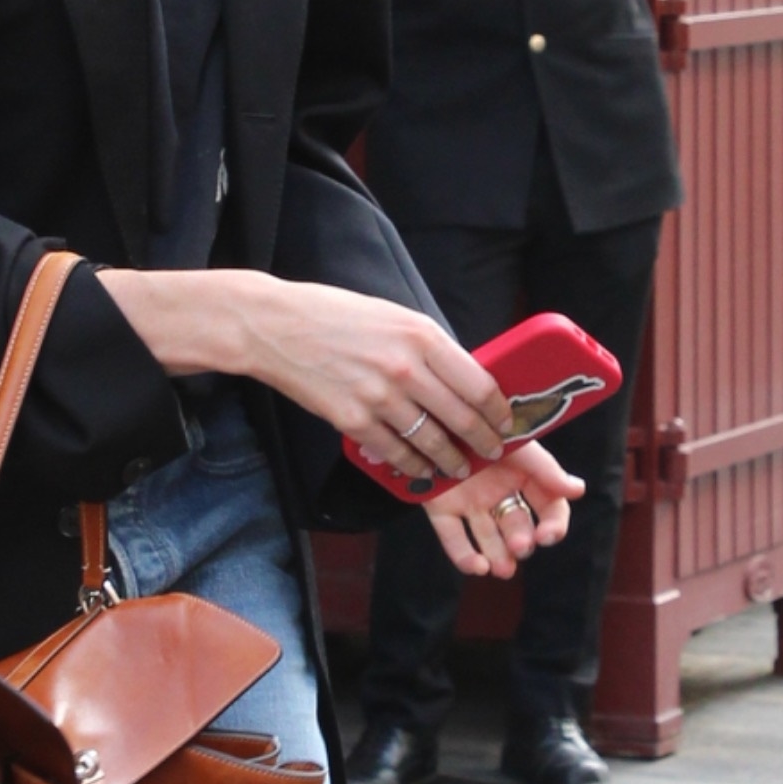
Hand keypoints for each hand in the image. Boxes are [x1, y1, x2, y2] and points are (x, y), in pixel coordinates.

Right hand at [104, 267, 533, 481]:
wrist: (275, 326)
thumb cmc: (334, 315)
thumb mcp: (393, 317)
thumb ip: (428, 347)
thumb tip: (461, 377)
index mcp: (422, 336)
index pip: (479, 385)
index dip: (499, 412)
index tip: (506, 424)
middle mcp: (406, 368)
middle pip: (462, 419)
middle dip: (484, 442)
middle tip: (492, 453)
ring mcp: (379, 398)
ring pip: (432, 442)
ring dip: (451, 461)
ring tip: (459, 468)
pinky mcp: (352, 420)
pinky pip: (396, 453)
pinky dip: (413, 465)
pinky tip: (421, 468)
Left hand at [418, 437, 583, 580]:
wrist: (436, 409)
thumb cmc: (482, 421)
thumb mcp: (519, 443)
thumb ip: (546, 469)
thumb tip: (579, 490)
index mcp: (525, 476)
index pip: (549, 508)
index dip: (553, 526)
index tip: (547, 536)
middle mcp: (500, 493)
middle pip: (518, 527)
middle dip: (521, 541)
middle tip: (519, 547)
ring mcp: (471, 503)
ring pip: (489, 538)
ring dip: (498, 558)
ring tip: (502, 569)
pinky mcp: (441, 508)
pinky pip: (453, 537)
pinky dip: (464, 556)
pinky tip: (477, 567)